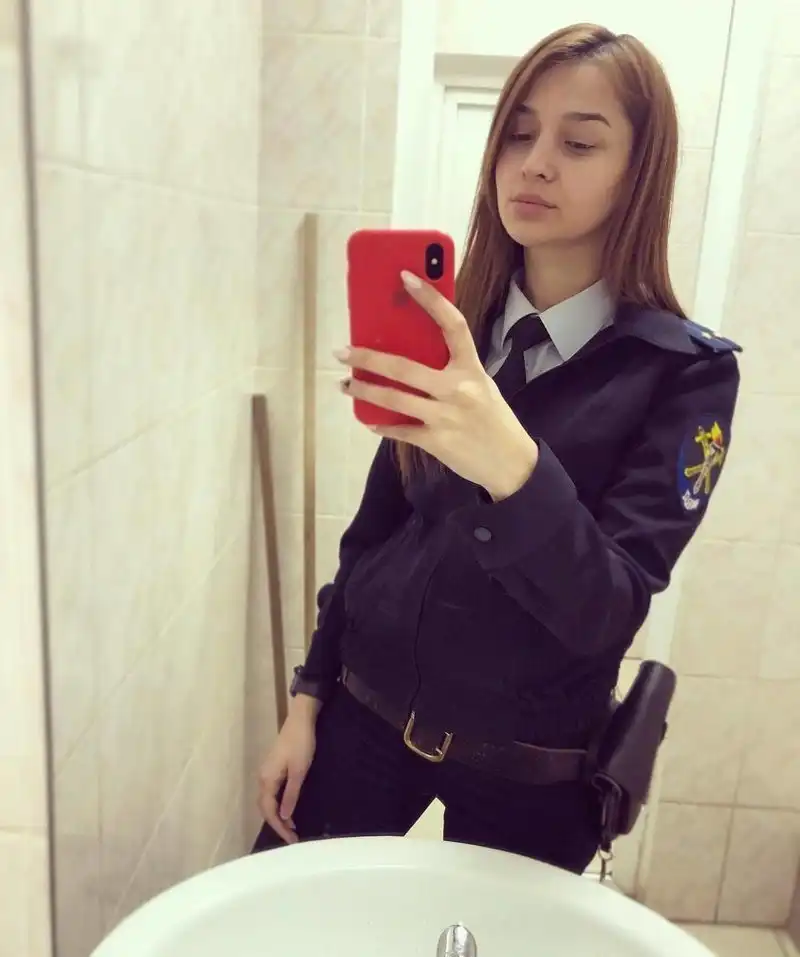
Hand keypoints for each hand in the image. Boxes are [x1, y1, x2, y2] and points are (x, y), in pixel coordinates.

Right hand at [257, 704, 316, 843]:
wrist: (300, 720)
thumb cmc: (301, 744)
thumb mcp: (299, 771)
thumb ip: (291, 794)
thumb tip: (285, 817)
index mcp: (267, 779)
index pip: (269, 811)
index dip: (279, 827)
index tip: (292, 839)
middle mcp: (262, 778)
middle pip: (265, 808)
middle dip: (277, 824)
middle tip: (292, 838)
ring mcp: (266, 772)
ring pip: (268, 801)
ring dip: (277, 816)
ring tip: (291, 828)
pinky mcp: (273, 769)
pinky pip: (271, 793)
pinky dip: (278, 805)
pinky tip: (288, 809)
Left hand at [337, 270, 538, 499]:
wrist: (512, 463)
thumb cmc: (493, 419)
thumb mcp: (480, 386)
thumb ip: (452, 370)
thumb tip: (412, 353)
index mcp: (471, 368)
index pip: (452, 324)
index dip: (430, 298)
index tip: (405, 277)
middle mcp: (458, 389)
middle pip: (403, 367)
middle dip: (367, 358)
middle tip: (342, 352)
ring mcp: (445, 416)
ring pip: (393, 399)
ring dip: (363, 391)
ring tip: (345, 385)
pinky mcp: (436, 441)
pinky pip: (400, 430)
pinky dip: (382, 425)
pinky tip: (369, 420)